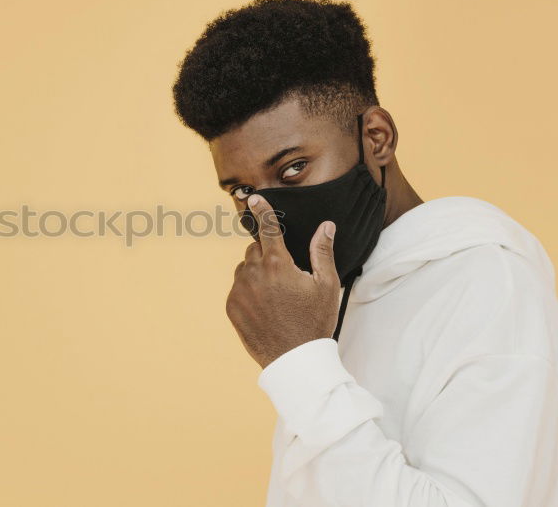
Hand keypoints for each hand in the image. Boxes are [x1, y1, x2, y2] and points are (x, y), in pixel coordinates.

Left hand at [226, 194, 341, 368]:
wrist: (294, 359)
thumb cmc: (314, 322)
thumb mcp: (326, 286)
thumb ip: (322, 252)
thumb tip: (325, 226)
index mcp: (278, 264)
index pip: (268, 229)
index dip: (262, 211)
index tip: (253, 199)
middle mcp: (254, 273)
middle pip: (256, 250)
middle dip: (268, 256)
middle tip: (286, 277)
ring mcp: (239, 290)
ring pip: (245, 269)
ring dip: (257, 273)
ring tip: (277, 296)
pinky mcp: (231, 306)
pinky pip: (237, 288)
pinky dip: (248, 291)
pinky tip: (265, 308)